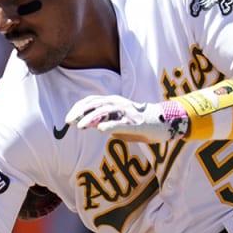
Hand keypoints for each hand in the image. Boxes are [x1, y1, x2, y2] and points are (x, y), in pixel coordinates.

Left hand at [66, 94, 187, 142]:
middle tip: (68, 121)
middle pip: (95, 104)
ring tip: (80, 127)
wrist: (164, 123)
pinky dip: (110, 126)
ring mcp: (127, 112)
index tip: (68, 118)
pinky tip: (101, 130)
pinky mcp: (136, 123)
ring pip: (106, 112)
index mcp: (113, 102)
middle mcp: (119, 104)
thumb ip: (104, 121)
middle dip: (80, 112)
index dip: (78, 108)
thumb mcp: (118, 122)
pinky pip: (121, 124)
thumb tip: (89, 124)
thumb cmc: (139, 124)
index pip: (91, 101)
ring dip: (91, 119)